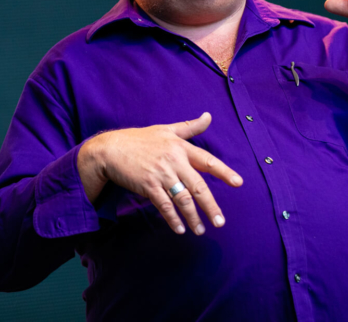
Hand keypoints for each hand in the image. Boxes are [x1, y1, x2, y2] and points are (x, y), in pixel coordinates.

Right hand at [77, 112, 242, 235]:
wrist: (109, 149)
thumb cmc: (139, 139)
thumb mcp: (165, 129)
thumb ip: (189, 127)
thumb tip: (209, 116)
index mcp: (180, 147)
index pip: (207, 161)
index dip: (223, 172)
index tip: (238, 183)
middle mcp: (173, 160)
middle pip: (198, 186)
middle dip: (211, 207)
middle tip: (220, 223)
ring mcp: (160, 174)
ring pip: (183, 199)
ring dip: (193, 217)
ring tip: (200, 231)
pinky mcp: (147, 185)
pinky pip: (164, 205)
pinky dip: (172, 219)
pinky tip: (179, 229)